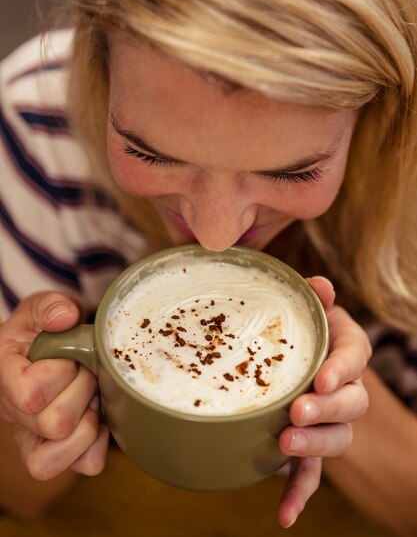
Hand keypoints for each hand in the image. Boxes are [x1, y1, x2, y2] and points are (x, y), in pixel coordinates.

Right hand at [0, 292, 108, 479]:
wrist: (40, 346)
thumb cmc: (41, 329)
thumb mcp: (43, 306)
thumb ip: (52, 306)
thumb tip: (65, 318)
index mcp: (5, 375)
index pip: (31, 394)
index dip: (61, 375)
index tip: (68, 356)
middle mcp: (12, 413)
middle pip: (54, 423)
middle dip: (83, 391)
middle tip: (85, 373)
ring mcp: (32, 438)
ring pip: (61, 455)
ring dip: (88, 422)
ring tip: (90, 397)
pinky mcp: (55, 452)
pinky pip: (84, 465)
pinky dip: (98, 443)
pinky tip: (97, 416)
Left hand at [277, 277, 371, 527]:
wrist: (283, 355)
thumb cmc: (294, 328)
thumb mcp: (302, 309)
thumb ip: (311, 297)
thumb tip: (321, 285)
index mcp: (344, 350)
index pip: (355, 358)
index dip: (341, 369)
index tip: (322, 377)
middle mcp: (344, 388)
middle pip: (351, 405)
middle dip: (327, 409)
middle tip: (297, 412)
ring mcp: (328, 421)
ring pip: (336, 439)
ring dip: (314, 446)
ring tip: (284, 445)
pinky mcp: (308, 448)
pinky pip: (310, 474)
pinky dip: (298, 494)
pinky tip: (284, 516)